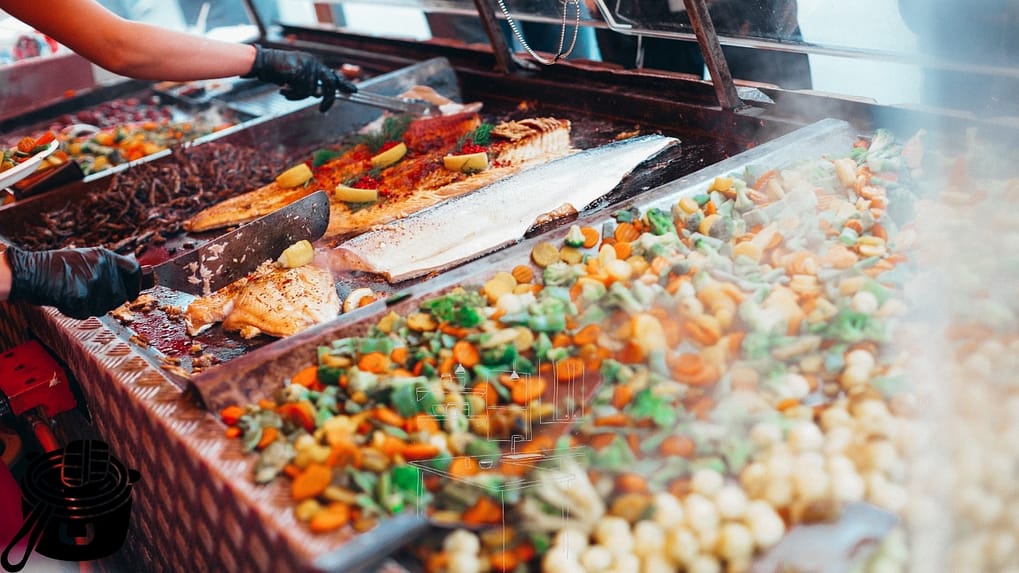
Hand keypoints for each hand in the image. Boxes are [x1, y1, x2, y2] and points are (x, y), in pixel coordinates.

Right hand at [5, 245, 141, 318]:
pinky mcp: (81, 297)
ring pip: (105, 307)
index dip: (136, 285)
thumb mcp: (86, 258)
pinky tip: (65, 300)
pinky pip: (87, 313)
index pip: (133, 271)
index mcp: (104, 256)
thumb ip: (107, 267)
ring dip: (92, 306)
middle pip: (121, 295)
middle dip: (109, 300)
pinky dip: (76, 311)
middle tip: (91, 295)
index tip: (132, 294)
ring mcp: (93, 283)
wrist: (29, 272)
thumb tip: (133, 275)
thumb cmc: (56, 267)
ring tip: (75, 294)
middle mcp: (102, 268)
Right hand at [243, 45, 356, 111]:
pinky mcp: (299, 71)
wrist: (262, 61)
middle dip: (328, 99)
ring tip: (285, 91)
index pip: (333, 75)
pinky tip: (282, 89)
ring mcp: (307, 66)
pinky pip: (301, 90)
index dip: (344, 84)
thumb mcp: (296, 77)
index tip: (355, 91)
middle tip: (323, 110)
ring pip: (311, 91)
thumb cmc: (277, 70)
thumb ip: (309, 84)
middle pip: (330, 83)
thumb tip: (318, 95)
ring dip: (298, 96)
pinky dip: (292, 94)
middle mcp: (313, 63)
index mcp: (314, 64)